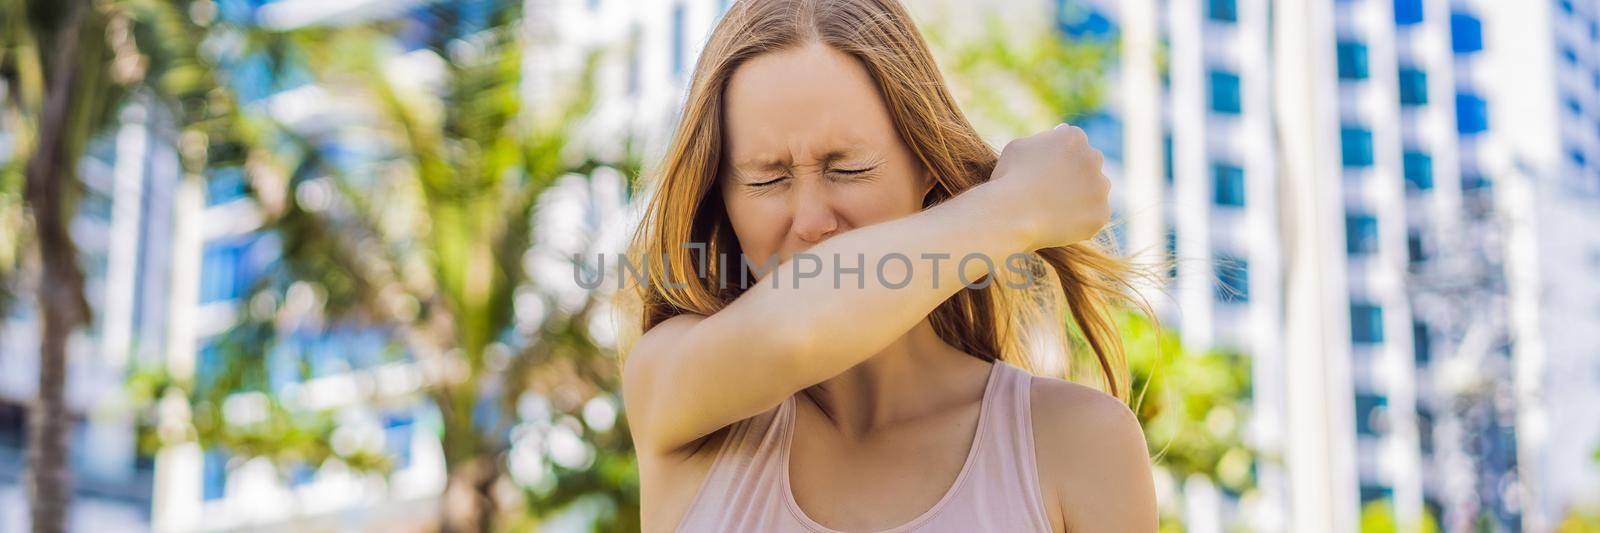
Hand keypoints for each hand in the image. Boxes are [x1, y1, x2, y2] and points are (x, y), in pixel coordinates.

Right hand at [987, 124, 1111, 249]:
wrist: (1010, 214)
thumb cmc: (1008, 179)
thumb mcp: (1018, 147)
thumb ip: (1041, 140)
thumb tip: (1058, 135)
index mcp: (1073, 136)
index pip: (1073, 142)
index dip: (1058, 156)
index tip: (1045, 170)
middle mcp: (1093, 157)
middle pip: (1089, 163)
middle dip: (1076, 173)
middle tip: (1052, 190)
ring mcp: (1100, 187)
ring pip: (1095, 190)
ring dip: (1082, 196)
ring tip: (1054, 210)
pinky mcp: (1101, 213)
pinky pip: (1094, 216)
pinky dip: (1081, 220)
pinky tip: (1060, 224)